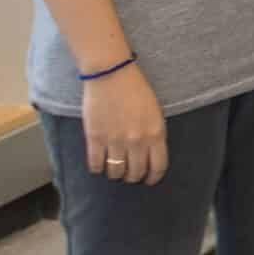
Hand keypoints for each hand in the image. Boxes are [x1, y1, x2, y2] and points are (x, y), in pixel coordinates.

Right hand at [82, 65, 166, 185]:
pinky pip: (96, 164)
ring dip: (115, 174)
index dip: (153, 177)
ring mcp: (115, 141)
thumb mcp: (155, 111)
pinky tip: (99, 165)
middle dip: (133, 176)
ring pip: (115, 172)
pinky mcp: (95, 138)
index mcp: (155, 133)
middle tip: (130, 175)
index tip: (149, 180)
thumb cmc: (135, 89)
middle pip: (135, 172)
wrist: (111, 74)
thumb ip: (153, 133)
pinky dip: (97, 168)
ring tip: (115, 169)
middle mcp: (137, 140)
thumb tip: (149, 154)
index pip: (158, 166)